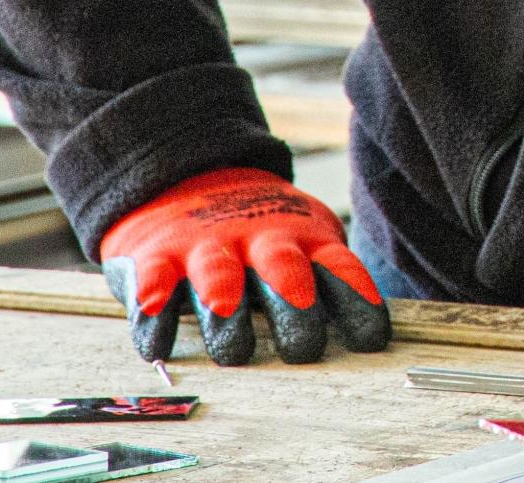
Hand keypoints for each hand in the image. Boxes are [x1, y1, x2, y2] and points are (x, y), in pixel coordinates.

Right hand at [98, 167, 391, 365]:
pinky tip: (151, 310)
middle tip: (301, 341)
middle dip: (293, 298)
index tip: (373, 339)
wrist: (194, 180)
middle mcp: (261, 242)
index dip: (357, 300)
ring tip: (224, 309)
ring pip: (219, 270)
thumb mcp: (305, 245)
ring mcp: (210, 246)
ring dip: (223, 291)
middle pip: (283, 269)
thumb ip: (327, 286)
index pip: (339, 269)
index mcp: (306, 242)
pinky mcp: (159, 254)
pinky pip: (154, 277)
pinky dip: (150, 295)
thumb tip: (367, 344)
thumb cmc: (264, 237)